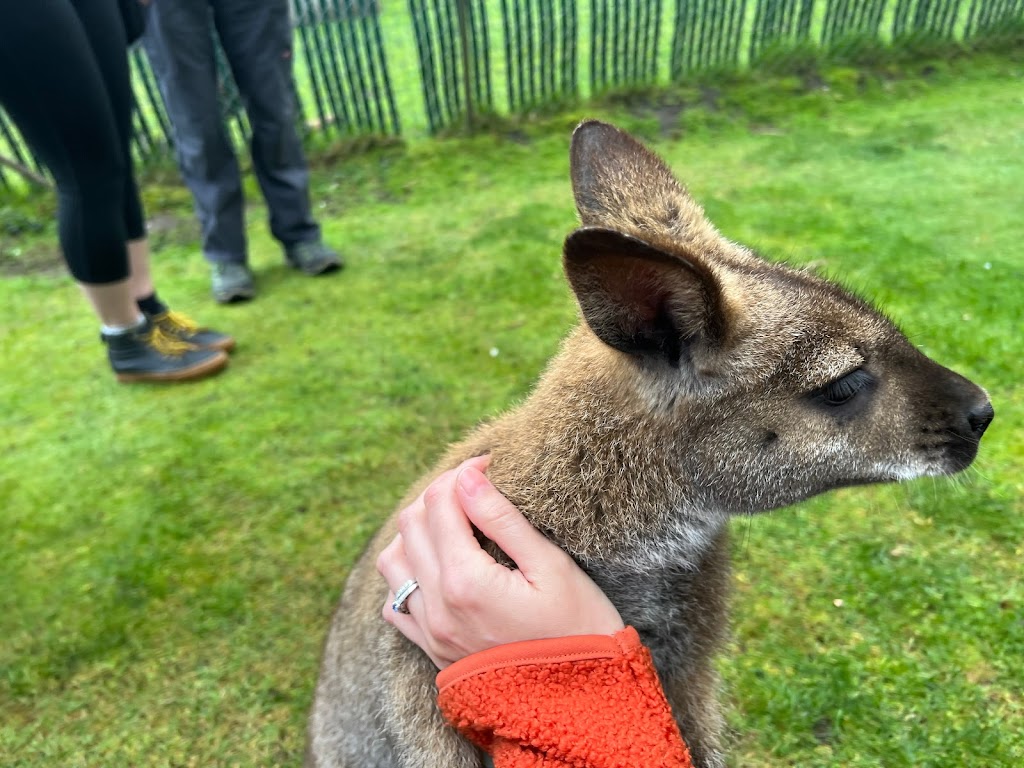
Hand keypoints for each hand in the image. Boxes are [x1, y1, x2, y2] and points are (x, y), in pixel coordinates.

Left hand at [377, 457, 624, 668]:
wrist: (580, 702)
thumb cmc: (578, 629)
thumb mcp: (550, 566)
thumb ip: (502, 519)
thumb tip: (468, 475)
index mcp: (466, 581)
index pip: (440, 502)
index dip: (463, 473)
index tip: (490, 464)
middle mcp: (437, 605)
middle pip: (411, 523)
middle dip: (439, 494)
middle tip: (474, 487)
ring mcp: (429, 631)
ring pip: (392, 560)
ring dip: (414, 531)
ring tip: (452, 523)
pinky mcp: (430, 648)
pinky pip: (394, 602)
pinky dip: (405, 574)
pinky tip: (435, 566)